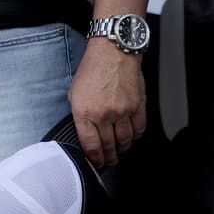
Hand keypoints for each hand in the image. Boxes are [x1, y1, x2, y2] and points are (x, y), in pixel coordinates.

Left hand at [69, 39, 146, 167]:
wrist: (113, 51)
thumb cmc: (92, 68)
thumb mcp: (74, 92)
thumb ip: (79, 115)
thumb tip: (85, 133)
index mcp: (85, 112)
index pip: (90, 146)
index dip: (94, 159)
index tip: (95, 162)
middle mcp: (104, 115)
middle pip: (108, 147)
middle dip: (108, 157)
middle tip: (108, 160)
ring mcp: (123, 112)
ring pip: (125, 141)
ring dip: (122, 149)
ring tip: (119, 149)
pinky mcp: (138, 106)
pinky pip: (139, 129)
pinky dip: (135, 136)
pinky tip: (131, 136)